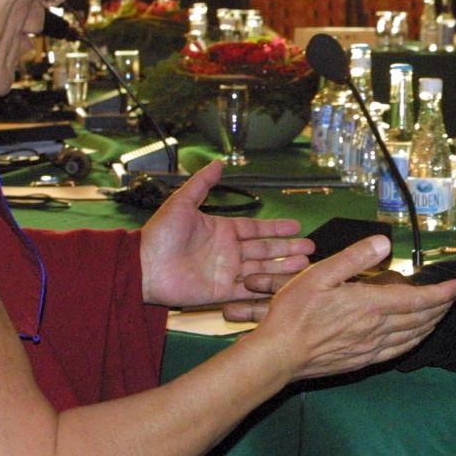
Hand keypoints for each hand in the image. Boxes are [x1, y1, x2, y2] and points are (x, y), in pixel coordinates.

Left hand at [138, 160, 313, 306]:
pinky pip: (247, 291)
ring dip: (283, 267)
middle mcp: (228, 251)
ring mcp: (226, 272)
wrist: (144, 266)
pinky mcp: (221, 292)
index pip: (256, 228)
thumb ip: (202, 184)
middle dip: (288, 248)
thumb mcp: (182, 202)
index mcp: (222, 230)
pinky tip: (284, 286)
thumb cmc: (160, 234)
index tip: (297, 226)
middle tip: (311, 248)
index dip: (276, 228)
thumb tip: (218, 163)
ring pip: (261, 269)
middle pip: (265, 250)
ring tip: (305, 264)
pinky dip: (266, 289)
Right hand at [251, 237, 455, 380]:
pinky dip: (414, 342)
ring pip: (412, 337)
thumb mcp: (320, 274)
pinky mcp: (362, 361)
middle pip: (421, 319)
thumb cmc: (294, 312)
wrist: (279, 355)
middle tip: (454, 296)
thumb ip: (354, 257)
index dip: (443, 293)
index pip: (418, 299)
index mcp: (371, 305)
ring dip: (431, 324)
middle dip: (442, 307)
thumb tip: (384, 243)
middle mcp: (377, 329)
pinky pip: (398, 352)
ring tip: (441, 314)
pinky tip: (414, 338)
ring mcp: (371, 348)